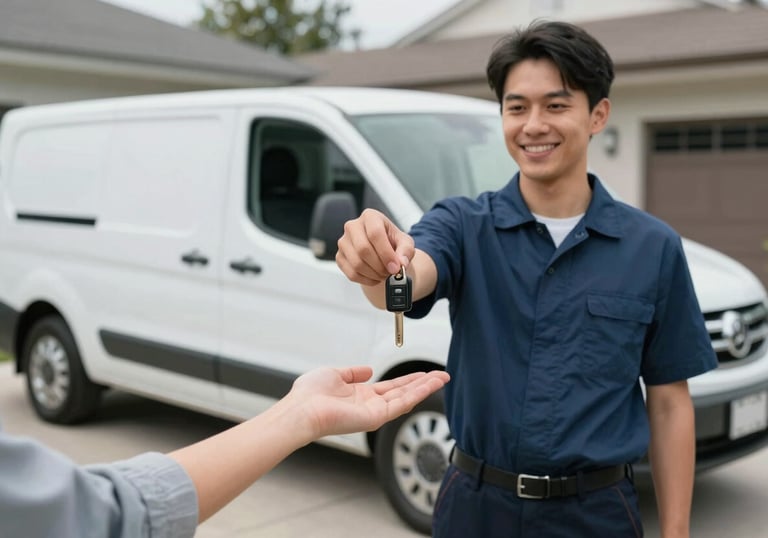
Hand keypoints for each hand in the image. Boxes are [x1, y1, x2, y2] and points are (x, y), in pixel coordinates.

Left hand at [288, 366, 449, 438]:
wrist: (301, 410)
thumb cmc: (309, 395)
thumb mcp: (334, 374)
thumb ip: (353, 373)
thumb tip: (367, 370)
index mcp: (360, 395)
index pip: (391, 387)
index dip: (408, 380)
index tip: (423, 374)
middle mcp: (370, 405)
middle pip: (403, 392)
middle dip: (423, 384)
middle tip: (442, 375)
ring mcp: (374, 412)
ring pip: (407, 398)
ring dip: (425, 387)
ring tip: (442, 378)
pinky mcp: (376, 417)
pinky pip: (401, 403)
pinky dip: (417, 393)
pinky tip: (429, 385)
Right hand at [336, 209, 414, 285]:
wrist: (382, 249)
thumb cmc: (392, 242)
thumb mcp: (405, 242)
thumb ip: (406, 251)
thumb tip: (401, 263)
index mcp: (370, 217)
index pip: (375, 233)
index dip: (386, 253)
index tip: (395, 267)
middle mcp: (353, 226)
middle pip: (363, 249)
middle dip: (380, 266)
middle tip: (390, 272)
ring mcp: (343, 242)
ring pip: (357, 263)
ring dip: (374, 274)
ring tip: (384, 274)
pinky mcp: (339, 257)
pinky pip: (351, 273)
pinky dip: (366, 280)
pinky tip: (375, 277)